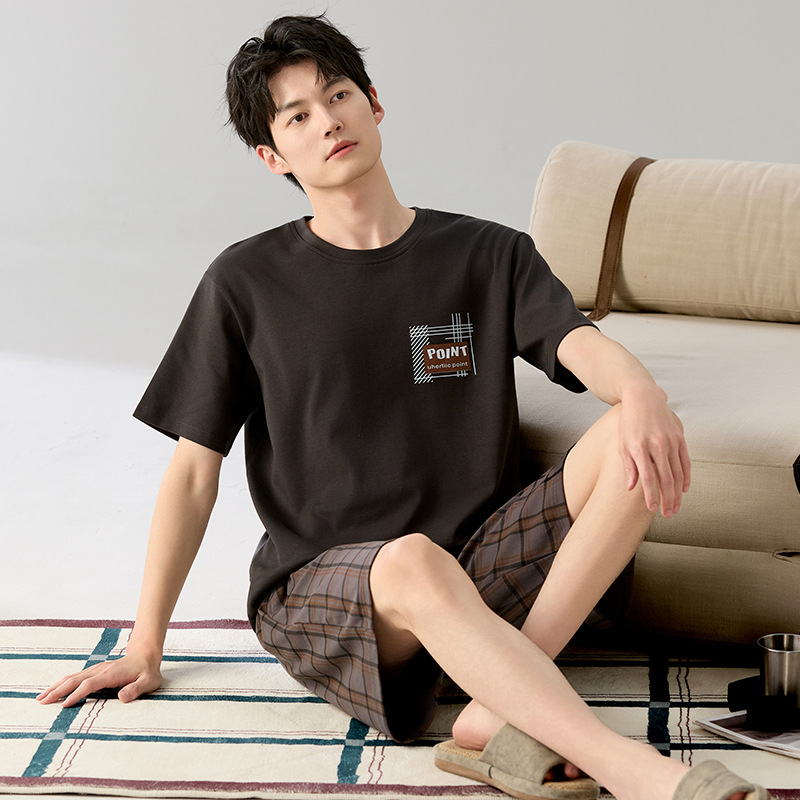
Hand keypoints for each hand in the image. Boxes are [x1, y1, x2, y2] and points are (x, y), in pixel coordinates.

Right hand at [36, 649, 162, 707]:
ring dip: (56, 687)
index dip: (77, 694)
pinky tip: (54, 691)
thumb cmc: (147, 671)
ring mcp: (96, 670)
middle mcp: (100, 670)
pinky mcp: (94, 672)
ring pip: (72, 678)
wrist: (145, 655)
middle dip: (58, 690)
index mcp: (110, 674)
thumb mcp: (148, 682)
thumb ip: (136, 690)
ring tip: (41, 698)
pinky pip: (75, 678)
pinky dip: (62, 684)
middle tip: (41, 702)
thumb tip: (122, 697)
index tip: (64, 705)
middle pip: (75, 680)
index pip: (90, 684)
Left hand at [617, 384, 690, 517]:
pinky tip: (684, 489)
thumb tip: (632, 488)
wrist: (643, 398)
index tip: (652, 509)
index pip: (649, 478)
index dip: (651, 496)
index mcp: (639, 447)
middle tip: (668, 514)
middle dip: (667, 499)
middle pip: (666, 479)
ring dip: (677, 493)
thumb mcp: (622, 443)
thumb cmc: (629, 423)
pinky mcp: (680, 438)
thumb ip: (629, 466)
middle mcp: (657, 445)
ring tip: (675, 507)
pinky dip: (686, 477)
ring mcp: (671, 441)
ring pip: (678, 473)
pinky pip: (685, 462)